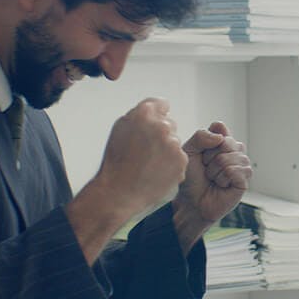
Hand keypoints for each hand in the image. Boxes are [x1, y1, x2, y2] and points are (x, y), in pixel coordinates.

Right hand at [94, 97, 187, 214]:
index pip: (161, 104)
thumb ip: (138, 115)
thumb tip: (153, 111)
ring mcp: (173, 144)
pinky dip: (171, 166)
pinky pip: (179, 159)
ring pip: (174, 143)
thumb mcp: (120, 129)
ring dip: (166, 151)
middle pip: (169, 124)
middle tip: (145, 151)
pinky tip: (156, 173)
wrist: (119, 194)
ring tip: (148, 165)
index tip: (152, 125)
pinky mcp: (181, 161)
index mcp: (144, 114)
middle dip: (160, 135)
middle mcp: (162, 126)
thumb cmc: (116, 164)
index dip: (156, 116)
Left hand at [173, 122, 251, 253]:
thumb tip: (220, 138)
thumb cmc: (190, 177)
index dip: (206, 141)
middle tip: (206, 169)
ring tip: (213, 178)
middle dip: (209, 157)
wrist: (191, 201)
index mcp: (223, 140)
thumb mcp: (189, 151)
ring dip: (214, 170)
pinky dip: (221, 179)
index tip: (200, 154)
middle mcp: (235, 150)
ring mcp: (242, 165)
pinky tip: (220, 185)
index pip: (219, 127)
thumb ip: (200, 137)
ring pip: (228, 158)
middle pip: (225, 142)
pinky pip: (233, 171)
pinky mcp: (244, 180)